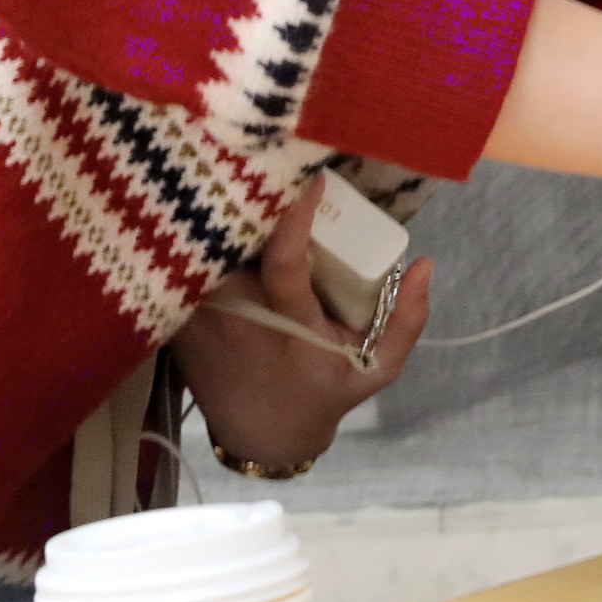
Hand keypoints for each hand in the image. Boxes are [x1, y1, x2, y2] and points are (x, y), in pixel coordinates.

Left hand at [172, 181, 433, 474]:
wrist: (260, 434)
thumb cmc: (322, 392)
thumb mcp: (376, 368)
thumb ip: (406, 320)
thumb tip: (424, 263)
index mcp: (289, 326)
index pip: (286, 262)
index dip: (294, 216)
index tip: (308, 177)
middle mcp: (239, 319)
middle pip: (232, 242)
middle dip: (246, 201)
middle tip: (265, 167)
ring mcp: (200, 320)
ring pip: (201, 249)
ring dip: (217, 217)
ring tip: (236, 182)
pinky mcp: (176, 320)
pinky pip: (183, 266)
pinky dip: (195, 240)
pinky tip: (207, 216)